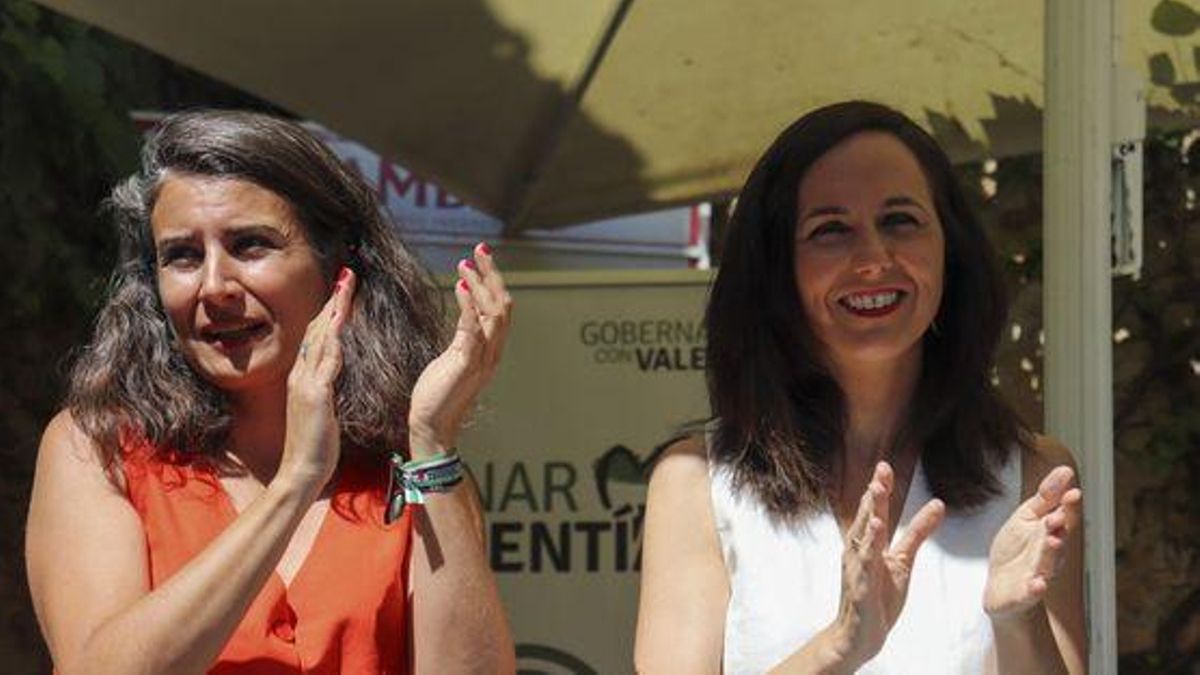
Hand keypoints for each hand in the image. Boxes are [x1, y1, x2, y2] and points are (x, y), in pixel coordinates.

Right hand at [277, 267, 355, 490]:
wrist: (300, 471)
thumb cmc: (315, 446)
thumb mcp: (322, 412)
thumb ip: (325, 391)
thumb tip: (332, 377)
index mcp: (304, 378)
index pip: (317, 336)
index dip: (330, 312)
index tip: (343, 291)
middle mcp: (302, 375)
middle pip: (318, 328)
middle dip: (334, 300)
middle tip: (347, 275)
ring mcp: (306, 384)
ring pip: (321, 337)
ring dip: (335, 310)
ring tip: (347, 286)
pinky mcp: (315, 395)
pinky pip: (327, 361)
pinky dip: (334, 339)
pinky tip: (342, 322)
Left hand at [407, 243, 510, 457]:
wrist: (431, 425)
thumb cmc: (438, 394)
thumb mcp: (455, 357)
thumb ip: (465, 334)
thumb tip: (467, 308)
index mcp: (491, 350)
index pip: (500, 309)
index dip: (494, 282)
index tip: (481, 259)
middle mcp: (492, 352)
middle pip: (503, 305)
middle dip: (493, 274)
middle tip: (480, 249)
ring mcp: (482, 358)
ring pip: (493, 312)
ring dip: (480, 284)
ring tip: (466, 263)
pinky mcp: (466, 363)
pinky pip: (472, 327)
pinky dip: (468, 303)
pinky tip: (458, 285)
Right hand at [827, 461, 944, 667]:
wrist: (861, 635)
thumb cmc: (878, 597)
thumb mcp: (903, 561)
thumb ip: (918, 532)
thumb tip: (938, 504)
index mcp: (868, 543)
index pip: (875, 511)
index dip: (879, 489)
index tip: (884, 466)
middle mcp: (858, 551)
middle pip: (867, 517)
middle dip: (874, 494)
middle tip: (881, 470)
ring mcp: (857, 568)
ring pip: (863, 536)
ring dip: (870, 514)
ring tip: (877, 492)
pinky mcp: (860, 587)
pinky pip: (865, 563)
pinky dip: (869, 546)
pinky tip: (875, 530)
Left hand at [984, 465, 1081, 621]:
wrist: (1003, 588)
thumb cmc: (1018, 550)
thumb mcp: (1027, 518)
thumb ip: (1046, 497)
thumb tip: (1066, 470)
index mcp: (1050, 533)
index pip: (1063, 518)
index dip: (1068, 507)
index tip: (1074, 493)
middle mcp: (1050, 555)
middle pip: (1056, 540)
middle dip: (1058, 528)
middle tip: (1057, 516)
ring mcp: (1039, 574)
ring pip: (1048, 565)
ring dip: (1052, 554)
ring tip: (1054, 541)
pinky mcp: (1024, 594)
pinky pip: (1031, 592)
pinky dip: (1035, 588)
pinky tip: (1038, 583)